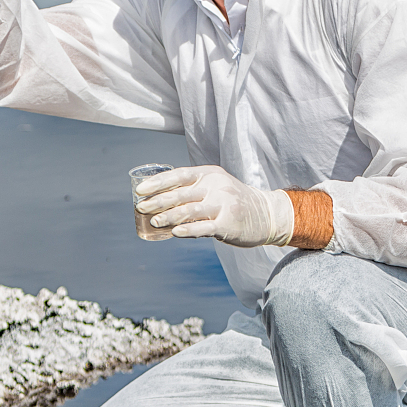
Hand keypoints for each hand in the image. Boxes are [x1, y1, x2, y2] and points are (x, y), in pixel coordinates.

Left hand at [133, 165, 293, 248]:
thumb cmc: (232, 201)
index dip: (158, 183)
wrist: (266, 214)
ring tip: (154, 222)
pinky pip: (204, 227)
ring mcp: (223, 205)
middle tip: (141, 208)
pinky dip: (188, 230)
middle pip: (181, 194)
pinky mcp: (228, 224)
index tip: (140, 190)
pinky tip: (174, 233)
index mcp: (210, 174)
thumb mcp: (215, 186)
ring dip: (168, 217)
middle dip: (158, 201)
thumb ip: (192, 190)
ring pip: (190, 210)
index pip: (179, 175)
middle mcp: (216, 187)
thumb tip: (158, 199)